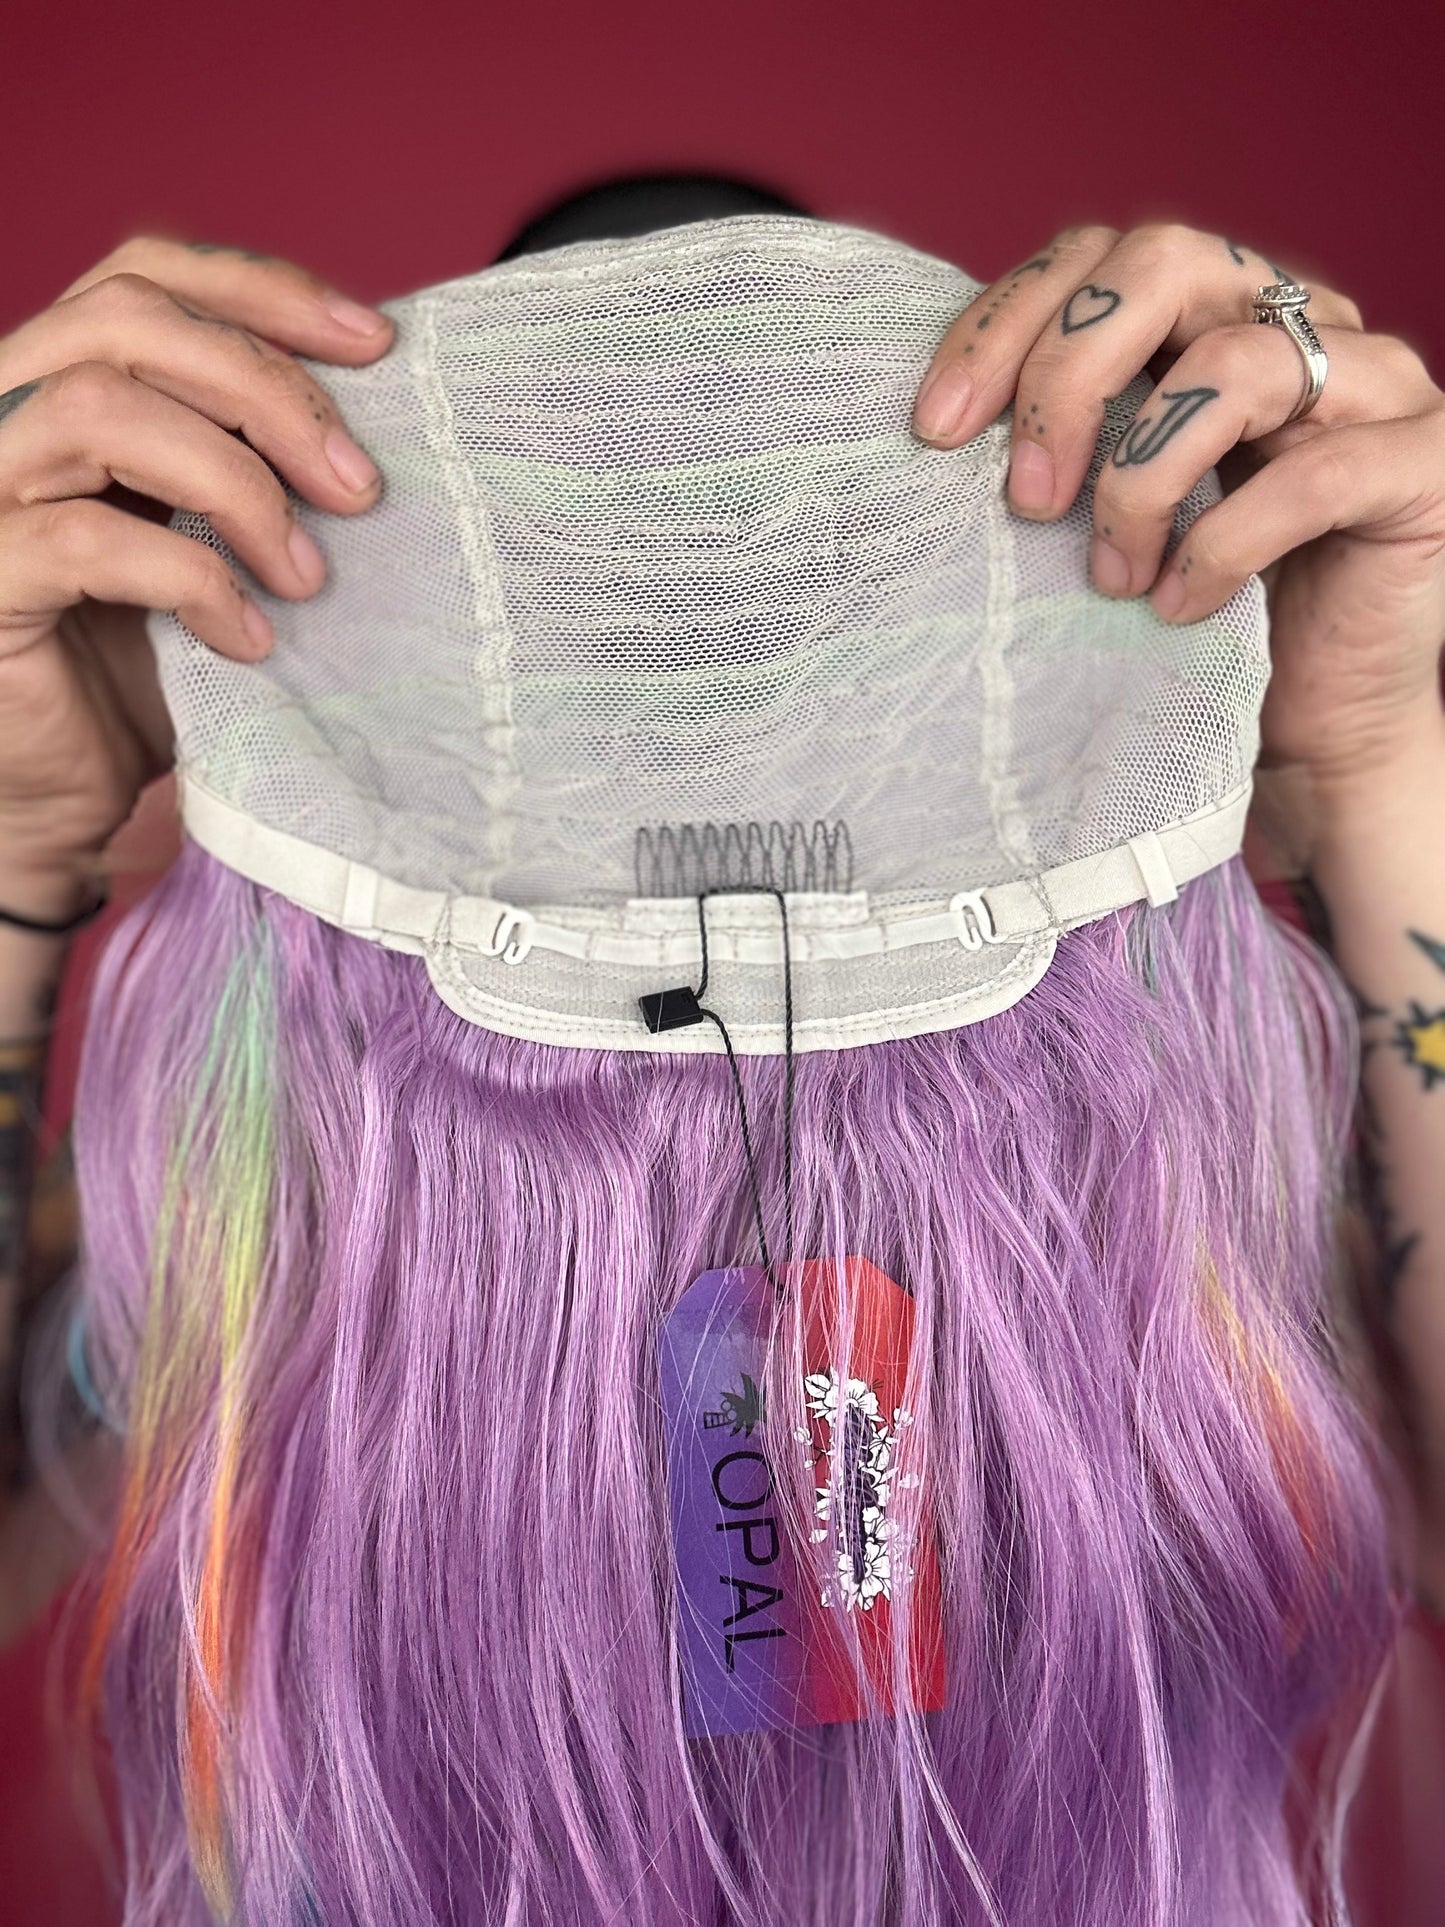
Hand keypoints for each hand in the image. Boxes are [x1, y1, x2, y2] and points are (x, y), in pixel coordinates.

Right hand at [0, 237, 395, 915]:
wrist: (54, 800)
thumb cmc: (135, 671)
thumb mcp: (201, 542)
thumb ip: (243, 461)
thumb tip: (365, 419)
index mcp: (51, 380)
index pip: (145, 273)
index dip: (263, 291)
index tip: (376, 344)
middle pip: (130, 321)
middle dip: (269, 391)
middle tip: (358, 488)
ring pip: (102, 411)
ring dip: (237, 487)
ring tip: (307, 576)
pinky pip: (89, 543)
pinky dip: (195, 582)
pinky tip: (250, 638)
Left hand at [912, 222, 1444, 857]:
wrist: (1311, 723)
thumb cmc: (1192, 609)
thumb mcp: (1105, 506)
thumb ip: (1063, 438)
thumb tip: (942, 423)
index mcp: (1215, 309)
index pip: (1095, 258)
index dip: (1005, 327)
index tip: (935, 428)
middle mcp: (1299, 318)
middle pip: (1163, 265)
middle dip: (1067, 378)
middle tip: (1026, 499)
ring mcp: (1376, 381)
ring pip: (1235, 365)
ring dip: (1144, 479)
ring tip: (1111, 576)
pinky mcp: (1426, 461)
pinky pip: (1314, 475)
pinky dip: (1224, 544)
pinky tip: (1179, 605)